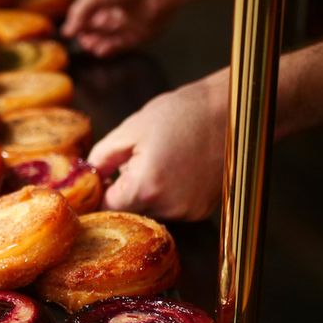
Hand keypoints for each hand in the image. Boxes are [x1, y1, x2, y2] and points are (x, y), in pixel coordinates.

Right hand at [62, 0, 236, 57]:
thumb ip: (79, 13)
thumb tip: (67, 30)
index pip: (89, 11)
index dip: (79, 22)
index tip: (71, 32)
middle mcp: (119, 6)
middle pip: (99, 26)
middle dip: (88, 35)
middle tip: (81, 40)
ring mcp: (131, 20)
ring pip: (110, 37)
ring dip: (98, 43)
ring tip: (89, 46)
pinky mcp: (142, 32)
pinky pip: (124, 44)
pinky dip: (111, 49)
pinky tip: (100, 51)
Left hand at [88, 71, 228, 220]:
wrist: (234, 111)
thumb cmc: (182, 114)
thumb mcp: (131, 129)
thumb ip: (102, 157)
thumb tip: (88, 177)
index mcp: (146, 186)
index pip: (108, 206)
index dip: (101, 193)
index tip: (99, 181)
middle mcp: (169, 206)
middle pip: (130, 211)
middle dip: (124, 191)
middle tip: (130, 163)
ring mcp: (189, 211)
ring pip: (151, 210)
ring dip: (146, 193)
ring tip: (159, 161)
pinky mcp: (203, 210)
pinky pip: (173, 208)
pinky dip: (168, 194)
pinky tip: (177, 168)